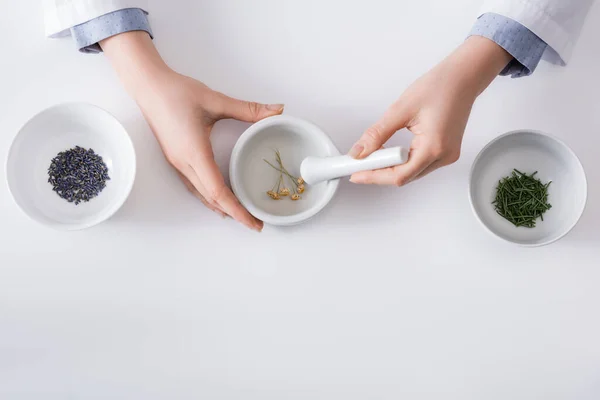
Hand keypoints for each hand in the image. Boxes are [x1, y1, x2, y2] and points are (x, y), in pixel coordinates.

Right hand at [101, 32, 282, 230]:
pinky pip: (193, 185)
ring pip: (201, 194)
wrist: (148, 86)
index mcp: (195, 153)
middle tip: (255, 223)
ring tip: (240, 216)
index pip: (219, 192)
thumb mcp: (216, 100)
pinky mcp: (174, 158)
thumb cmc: (177, 92)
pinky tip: (216, 198)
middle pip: (211, 198)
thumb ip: (249, 109)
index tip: (253, 223)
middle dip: (234, 214)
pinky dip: (209, 196)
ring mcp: (177, 163)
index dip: (238, 210)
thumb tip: (277, 110)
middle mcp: (184, 163)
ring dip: (220, 207)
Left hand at [349, 36, 511, 185]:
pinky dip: (402, 161)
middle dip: (379, 173)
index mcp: (434, 147)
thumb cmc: (440, 86)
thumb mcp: (400, 109)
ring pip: (412, 173)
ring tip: (372, 156)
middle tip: (358, 165)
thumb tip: (359, 152)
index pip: (399, 175)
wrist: (463, 77)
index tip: (356, 173)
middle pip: (405, 177)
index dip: (374, 176)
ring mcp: (447, 156)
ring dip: (390, 167)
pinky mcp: (446, 152)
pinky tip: (389, 152)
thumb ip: (377, 134)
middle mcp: (444, 156)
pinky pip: (419, 165)